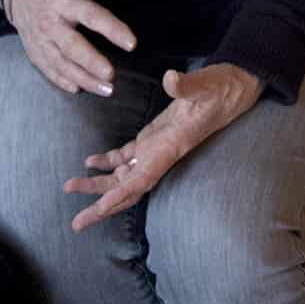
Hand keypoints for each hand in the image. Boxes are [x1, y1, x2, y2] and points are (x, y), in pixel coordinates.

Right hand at [11, 0, 156, 98]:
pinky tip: (79, 90)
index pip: (91, 16)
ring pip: (60, 62)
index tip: (132, 44)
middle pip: (71, 45)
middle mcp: (51, 21)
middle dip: (91, 62)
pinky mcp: (35, 52)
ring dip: (82, 78)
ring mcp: (41, 39)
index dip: (111, 29)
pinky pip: (48, 69)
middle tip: (112, 76)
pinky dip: (62, 81)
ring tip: (106, 90)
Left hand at [65, 63, 260, 232]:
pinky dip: (107, 161)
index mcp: (170, 147)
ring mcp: (156, 147)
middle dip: (102, 206)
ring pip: (123, 175)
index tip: (99, 209)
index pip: (143, 179)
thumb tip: (171, 79)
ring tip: (70, 187)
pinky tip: (90, 161)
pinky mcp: (153, 137)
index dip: (121, 195)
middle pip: (128, 190)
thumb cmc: (222, 87)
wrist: (234, 87)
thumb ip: (187, 85)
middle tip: (76, 224)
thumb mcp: (206, 84)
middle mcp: (161, 154)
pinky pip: (126, 157)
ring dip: (97, 184)